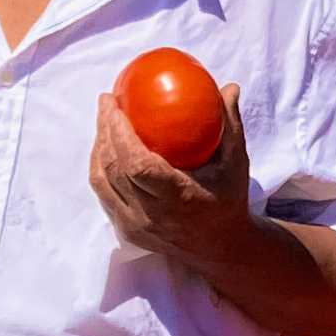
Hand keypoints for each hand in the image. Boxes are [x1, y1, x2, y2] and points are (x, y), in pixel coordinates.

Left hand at [92, 79, 248, 260]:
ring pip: (101, 181)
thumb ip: (231, 125)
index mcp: (178, 198)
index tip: (114, 104)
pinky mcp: (126, 231)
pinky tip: (105, 147)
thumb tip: (229, 87)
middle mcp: (152, 215)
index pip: (137, 164)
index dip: (118, 132)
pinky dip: (100, 166)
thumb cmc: (229, 199)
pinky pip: (103, 193)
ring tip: (104, 121)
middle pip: (113, 169)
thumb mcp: (237, 163)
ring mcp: (136, 226)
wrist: (220, 248)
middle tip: (107, 102)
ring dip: (98, 147)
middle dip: (104, 130)